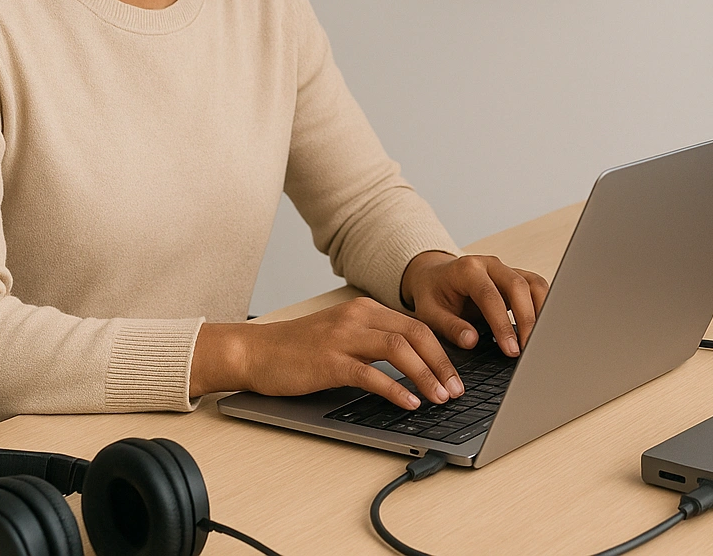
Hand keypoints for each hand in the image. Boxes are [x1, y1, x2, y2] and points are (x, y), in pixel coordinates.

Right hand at [190, 297, 464, 409]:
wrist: (255, 351)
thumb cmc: (298, 349)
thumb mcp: (343, 335)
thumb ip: (374, 342)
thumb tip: (414, 365)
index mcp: (366, 309)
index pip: (417, 325)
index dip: (443, 349)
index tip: (458, 373)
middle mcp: (358, 317)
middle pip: (416, 333)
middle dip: (443, 363)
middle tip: (458, 389)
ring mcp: (343, 337)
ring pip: (399, 349)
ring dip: (426, 375)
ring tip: (441, 397)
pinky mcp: (329, 361)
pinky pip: (371, 374)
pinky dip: (396, 389)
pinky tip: (410, 403)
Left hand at [400, 252, 550, 356]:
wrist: (433, 276)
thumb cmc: (432, 294)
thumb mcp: (429, 314)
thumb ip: (450, 327)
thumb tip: (471, 341)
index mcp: (466, 270)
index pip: (490, 296)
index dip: (502, 324)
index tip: (511, 349)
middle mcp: (489, 264)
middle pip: (518, 286)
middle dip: (527, 320)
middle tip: (529, 349)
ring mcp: (505, 269)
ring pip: (533, 283)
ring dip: (541, 311)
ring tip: (540, 340)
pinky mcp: (515, 277)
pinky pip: (536, 287)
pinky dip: (543, 305)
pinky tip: (542, 327)